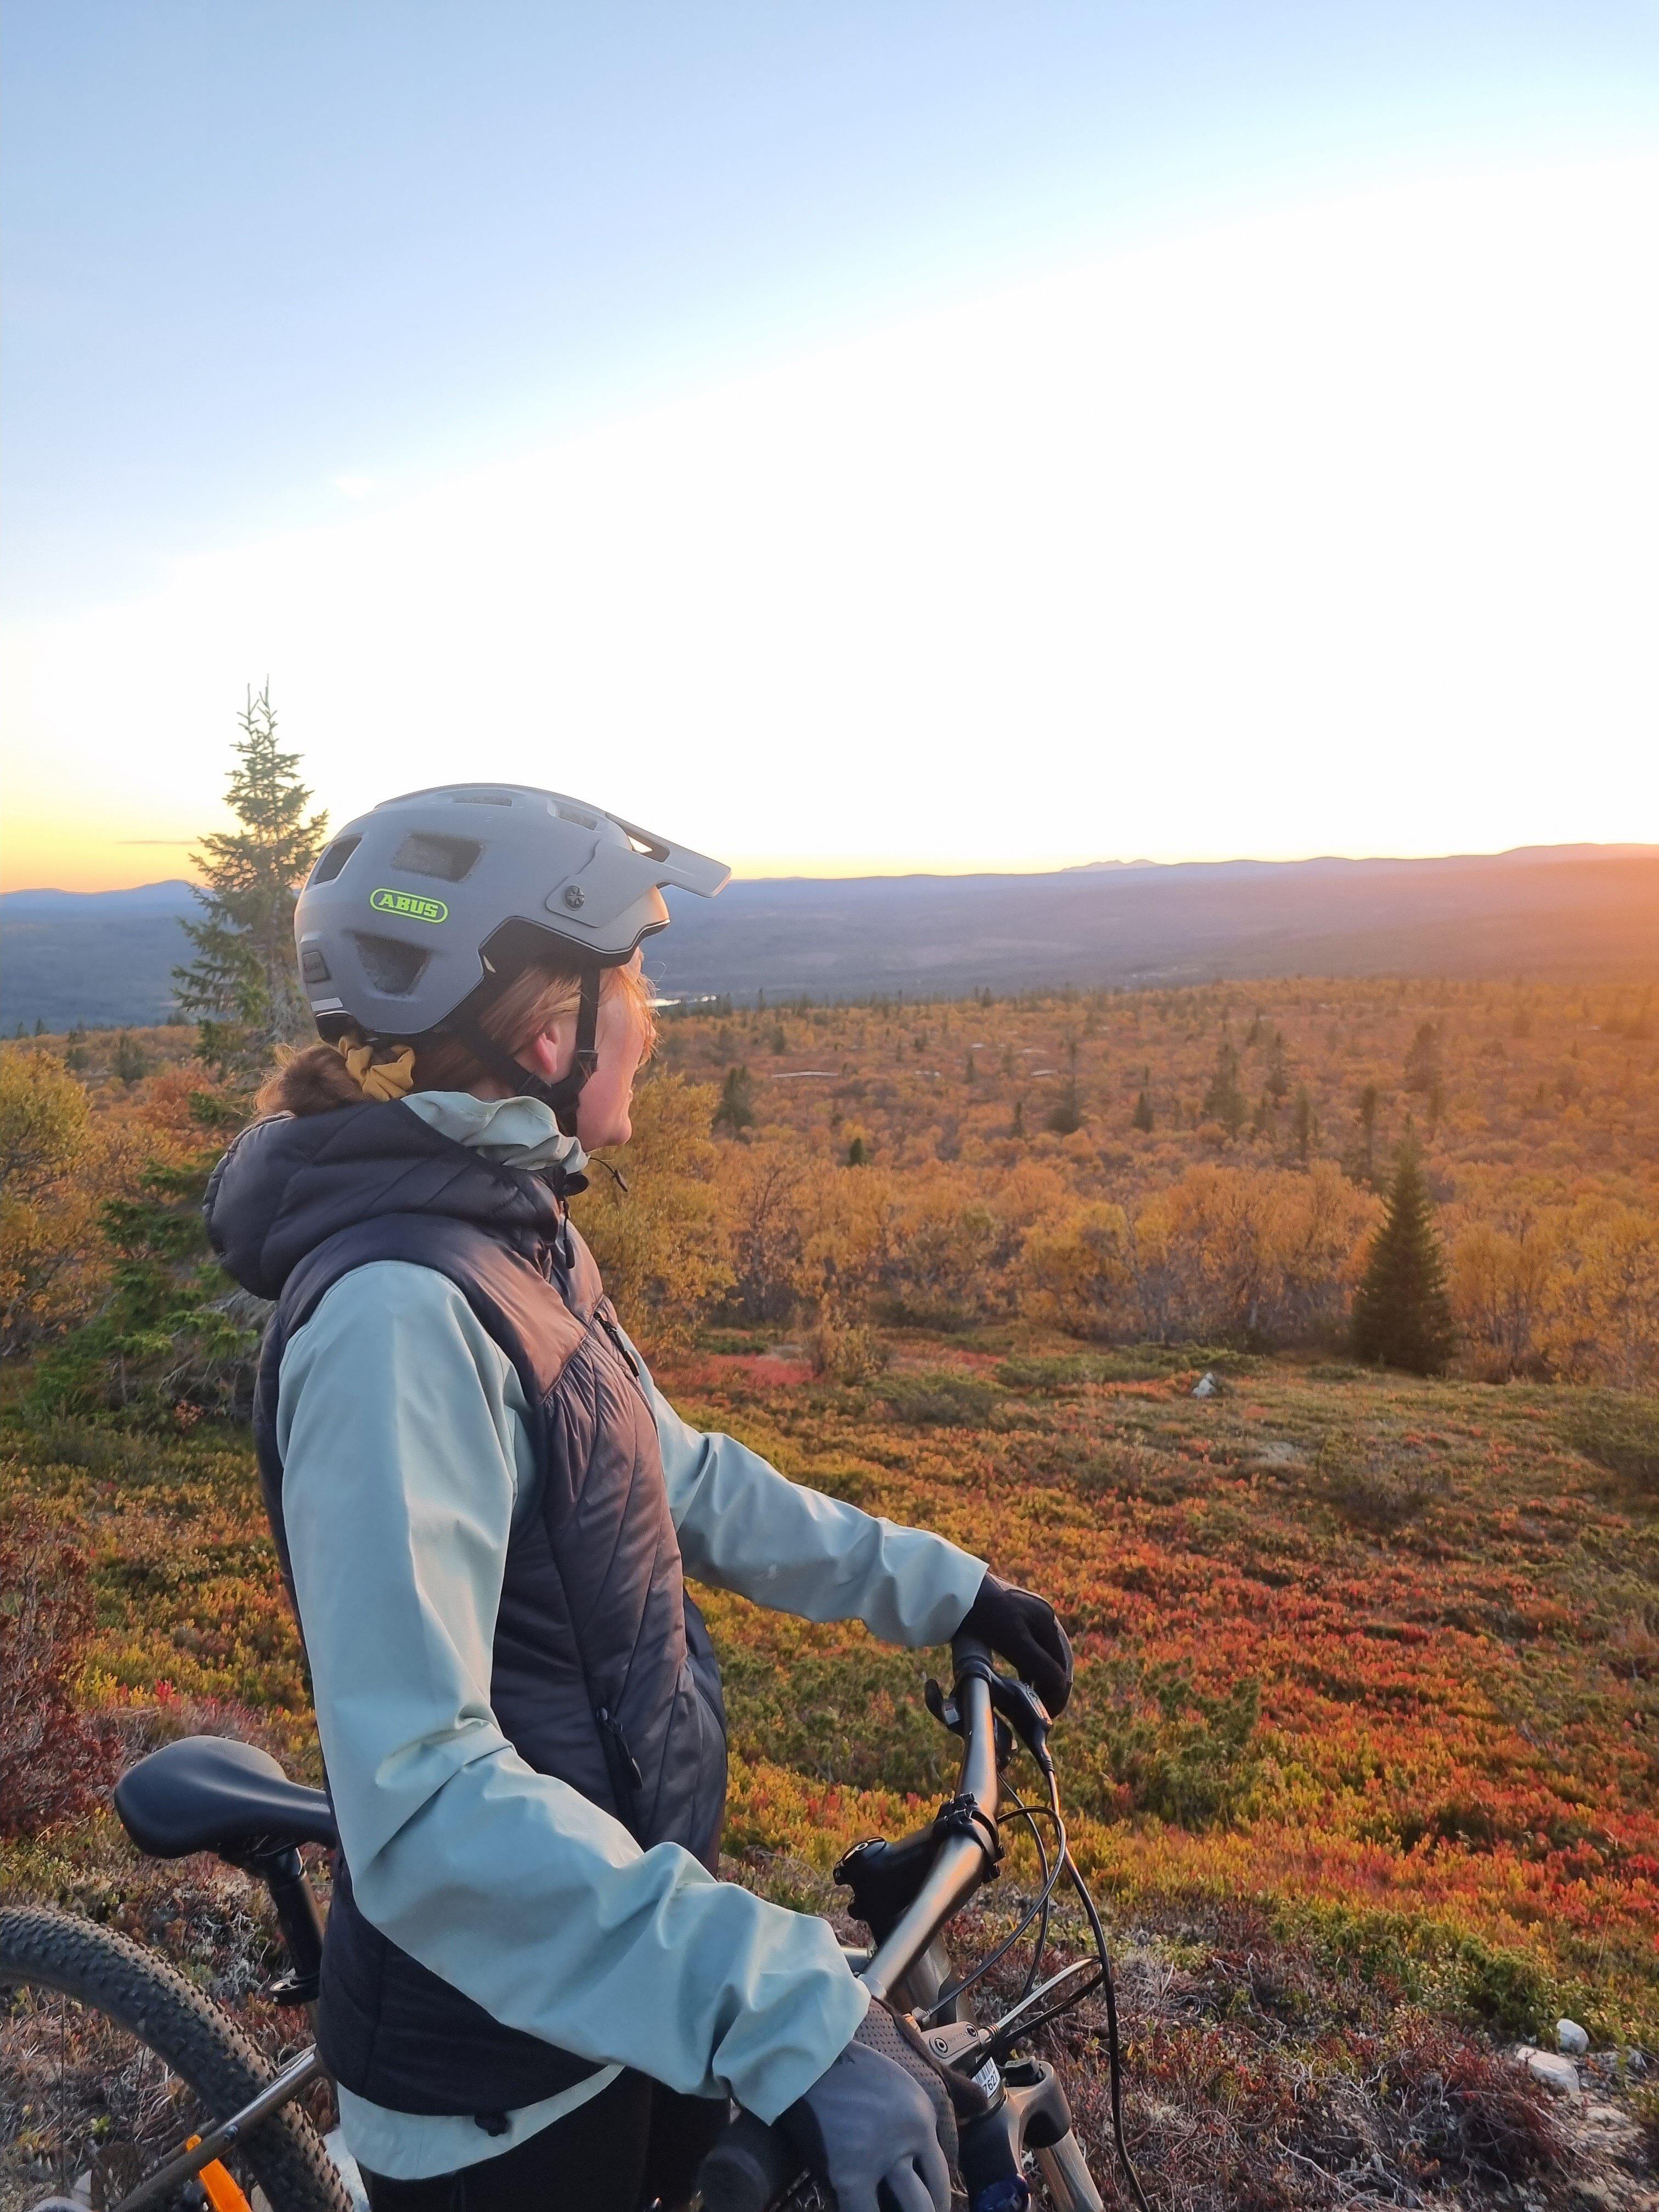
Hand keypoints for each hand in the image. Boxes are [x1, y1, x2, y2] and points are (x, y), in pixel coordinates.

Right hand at [779, 2000, 953, 2211]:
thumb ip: (911, 2122)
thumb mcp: (897, 2085)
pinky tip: (861, 2209)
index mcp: (922, 2118)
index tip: (932, 2209)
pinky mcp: (851, 2173)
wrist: (811, 2059)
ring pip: (912, 2209)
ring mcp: (882, 2159)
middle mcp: (910, 2140)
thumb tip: (914, 2161)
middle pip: (930, 2199)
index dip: (938, 2199)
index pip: (940, 2174)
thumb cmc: (849, 2067)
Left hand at [960, 1572, 1073, 1715]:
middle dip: (1054, 1684)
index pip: (1062, 1663)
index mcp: (1047, 1618)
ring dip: (1042, 1676)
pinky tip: (1022, 1679)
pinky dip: (1030, 1665)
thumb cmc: (983, 1613)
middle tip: (1046, 1708)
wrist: (951, 1587)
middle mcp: (1041, 1613)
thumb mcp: (1015, 1642)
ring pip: (1042, 1653)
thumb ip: (1040, 1665)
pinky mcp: (1009, 1614)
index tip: (1050, 1712)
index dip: (1058, 1691)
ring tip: (1034, 1697)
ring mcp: (1026, 1612)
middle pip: (1055, 1658)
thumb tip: (1060, 1687)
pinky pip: (1028, 1646)